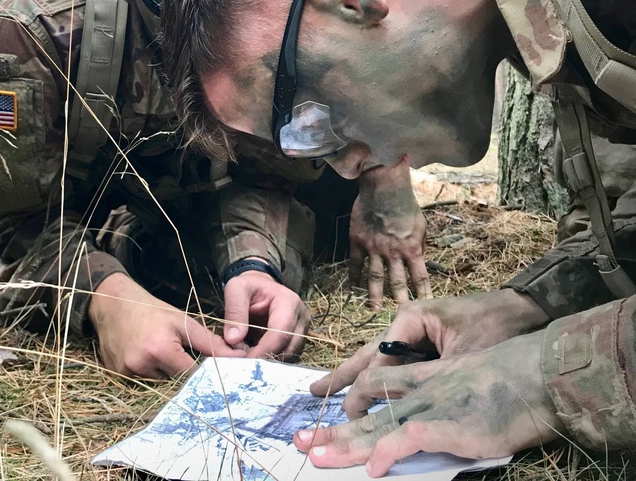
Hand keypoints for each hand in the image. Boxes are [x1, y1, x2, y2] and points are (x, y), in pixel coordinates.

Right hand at [89, 273, 242, 377]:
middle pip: (175, 383)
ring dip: (165, 375)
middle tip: (183, 359)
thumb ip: (209, 342)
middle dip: (183, 374)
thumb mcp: (181, 321)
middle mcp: (142, 365)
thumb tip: (237, 356)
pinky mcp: (117, 375)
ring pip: (158, 385)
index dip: (203, 374)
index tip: (211, 371)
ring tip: (162, 355)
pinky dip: (148, 374)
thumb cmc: (151, 310)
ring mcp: (126, 373)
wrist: (112, 303)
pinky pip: (141, 382)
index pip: (192, 375)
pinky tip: (146, 357)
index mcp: (161, 350)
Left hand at [223, 267, 310, 358]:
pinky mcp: (297, 340)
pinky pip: (286, 356)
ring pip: (289, 355)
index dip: (264, 349)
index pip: (281, 332)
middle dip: (266, 359)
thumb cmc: (248, 286)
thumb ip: (234, 311)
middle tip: (244, 365)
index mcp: (289, 302)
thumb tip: (233, 340)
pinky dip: (271, 361)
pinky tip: (256, 359)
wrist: (259, 286)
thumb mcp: (236, 289)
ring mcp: (302, 331)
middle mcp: (301, 318)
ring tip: (248, 361)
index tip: (245, 361)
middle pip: (289, 348)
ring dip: (269, 362)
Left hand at [294, 330, 563, 475]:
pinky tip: (375, 469)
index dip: (352, 400)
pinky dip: (391, 452)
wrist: (541, 373)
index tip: (330, 414)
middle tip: (301, 442)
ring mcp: (434, 409)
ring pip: (380, 426)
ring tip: (317, 458)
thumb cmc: (514, 378)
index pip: (378, 386)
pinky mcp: (452, 427)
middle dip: (334, 430)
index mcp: (427, 380)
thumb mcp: (468, 381)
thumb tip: (422, 418)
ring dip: (348, 444)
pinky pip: (412, 438)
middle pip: (368, 410)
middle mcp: (422, 393)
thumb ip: (445, 395)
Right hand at [310, 289, 550, 405]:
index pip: (379, 360)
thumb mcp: (462, 355)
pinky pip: (398, 367)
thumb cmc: (495, 326)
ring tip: (325, 392)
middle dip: (341, 377)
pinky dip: (381, 382)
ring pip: (378, 362)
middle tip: (313, 394)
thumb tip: (407, 404)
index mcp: (409, 320)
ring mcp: (414, 335)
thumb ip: (432, 377)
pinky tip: (366, 396)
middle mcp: (405, 325)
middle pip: (367, 356)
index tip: (348, 412)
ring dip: (355, 380)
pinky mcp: (426, 346)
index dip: (364, 388)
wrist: (524, 309)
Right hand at [349, 164, 429, 307]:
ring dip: (375, 295)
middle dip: (399, 300)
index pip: (420, 277)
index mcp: (411, 249)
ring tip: (375, 309)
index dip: (423, 292)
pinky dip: (354, 276)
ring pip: (374, 277)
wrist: (383, 187)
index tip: (425, 305)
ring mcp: (373, 248)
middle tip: (400, 316)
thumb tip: (419, 256)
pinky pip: (355, 263)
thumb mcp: (421, 225)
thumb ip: (420, 243)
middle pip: (397, 282)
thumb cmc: (405, 203)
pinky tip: (353, 287)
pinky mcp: (358, 241)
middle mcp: (392, 253)